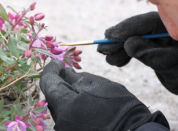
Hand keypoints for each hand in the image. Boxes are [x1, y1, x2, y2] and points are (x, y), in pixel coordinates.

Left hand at [40, 60, 168, 130]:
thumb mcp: (100, 86)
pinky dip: (70, 105)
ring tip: (78, 86)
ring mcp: (65, 130)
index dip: (51, 69)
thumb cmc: (120, 107)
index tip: (57, 62)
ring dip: (65, 94)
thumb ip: (78, 78)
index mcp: (66, 108)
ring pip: (59, 106)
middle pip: (52, 96)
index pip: (48, 83)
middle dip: (59, 82)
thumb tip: (65, 72)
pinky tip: (81, 100)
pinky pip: (65, 116)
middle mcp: (60, 122)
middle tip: (68, 71)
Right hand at [98, 11, 177, 122]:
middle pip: (137, 30)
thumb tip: (128, 44)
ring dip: (119, 49)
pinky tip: (117, 60)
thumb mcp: (174, 67)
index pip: (146, 23)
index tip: (109, 36)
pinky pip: (135, 48)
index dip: (126, 28)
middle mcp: (164, 31)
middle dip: (118, 40)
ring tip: (109, 58)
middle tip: (103, 49)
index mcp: (174, 30)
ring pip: (134, 40)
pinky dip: (124, 54)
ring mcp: (157, 40)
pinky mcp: (152, 49)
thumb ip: (152, 55)